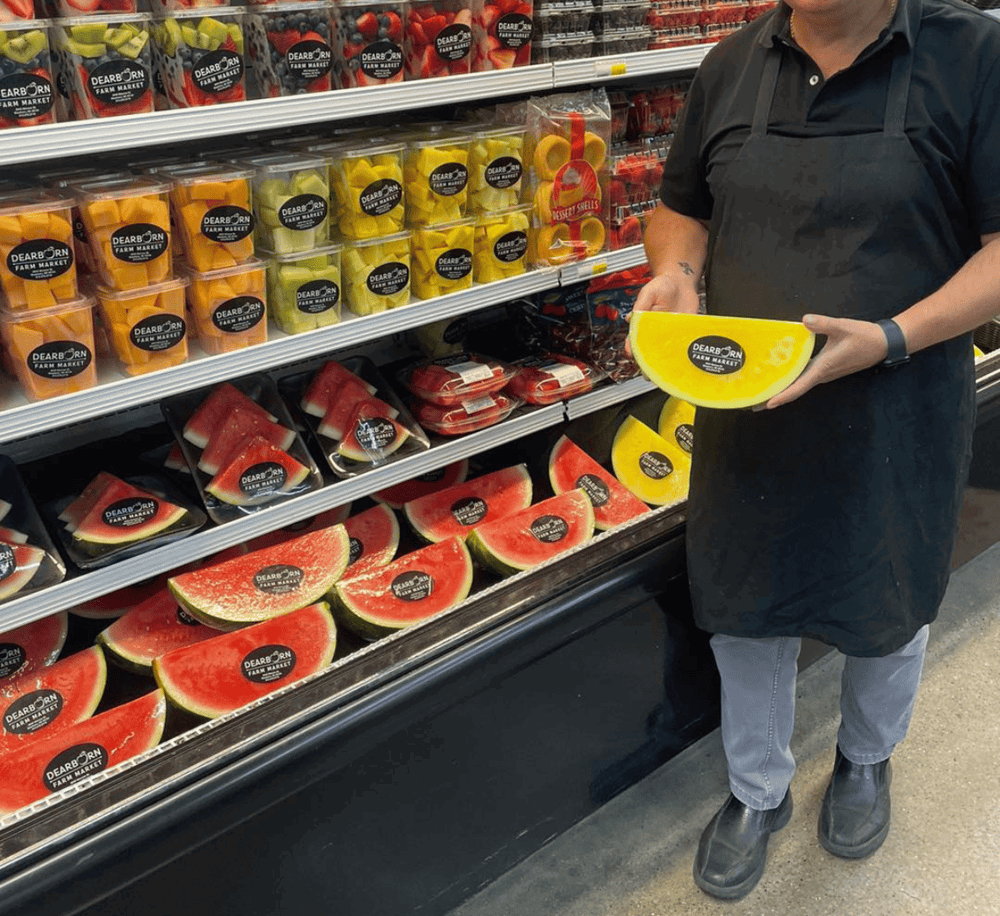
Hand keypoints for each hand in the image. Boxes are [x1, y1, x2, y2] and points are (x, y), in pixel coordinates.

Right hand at [625, 273, 700, 356]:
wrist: (682, 281)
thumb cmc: (662, 286)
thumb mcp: (649, 293)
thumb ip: (640, 305)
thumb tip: (628, 319)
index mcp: (644, 323)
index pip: (635, 338)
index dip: (632, 347)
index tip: (630, 354)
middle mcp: (657, 331)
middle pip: (650, 349)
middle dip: (648, 358)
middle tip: (648, 365)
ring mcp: (671, 333)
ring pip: (666, 350)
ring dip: (666, 358)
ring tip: (664, 364)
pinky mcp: (685, 332)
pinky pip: (684, 343)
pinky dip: (683, 349)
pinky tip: (682, 355)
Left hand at [764, 314, 890, 408]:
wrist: (885, 343)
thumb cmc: (864, 336)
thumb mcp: (843, 327)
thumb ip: (823, 324)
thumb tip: (805, 320)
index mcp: (823, 368)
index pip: (799, 387)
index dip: (783, 396)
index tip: (767, 404)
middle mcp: (822, 375)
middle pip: (795, 390)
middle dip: (776, 397)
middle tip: (754, 403)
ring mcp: (825, 373)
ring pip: (800, 385)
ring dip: (783, 390)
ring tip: (763, 392)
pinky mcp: (827, 369)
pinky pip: (806, 378)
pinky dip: (792, 381)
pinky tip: (783, 376)